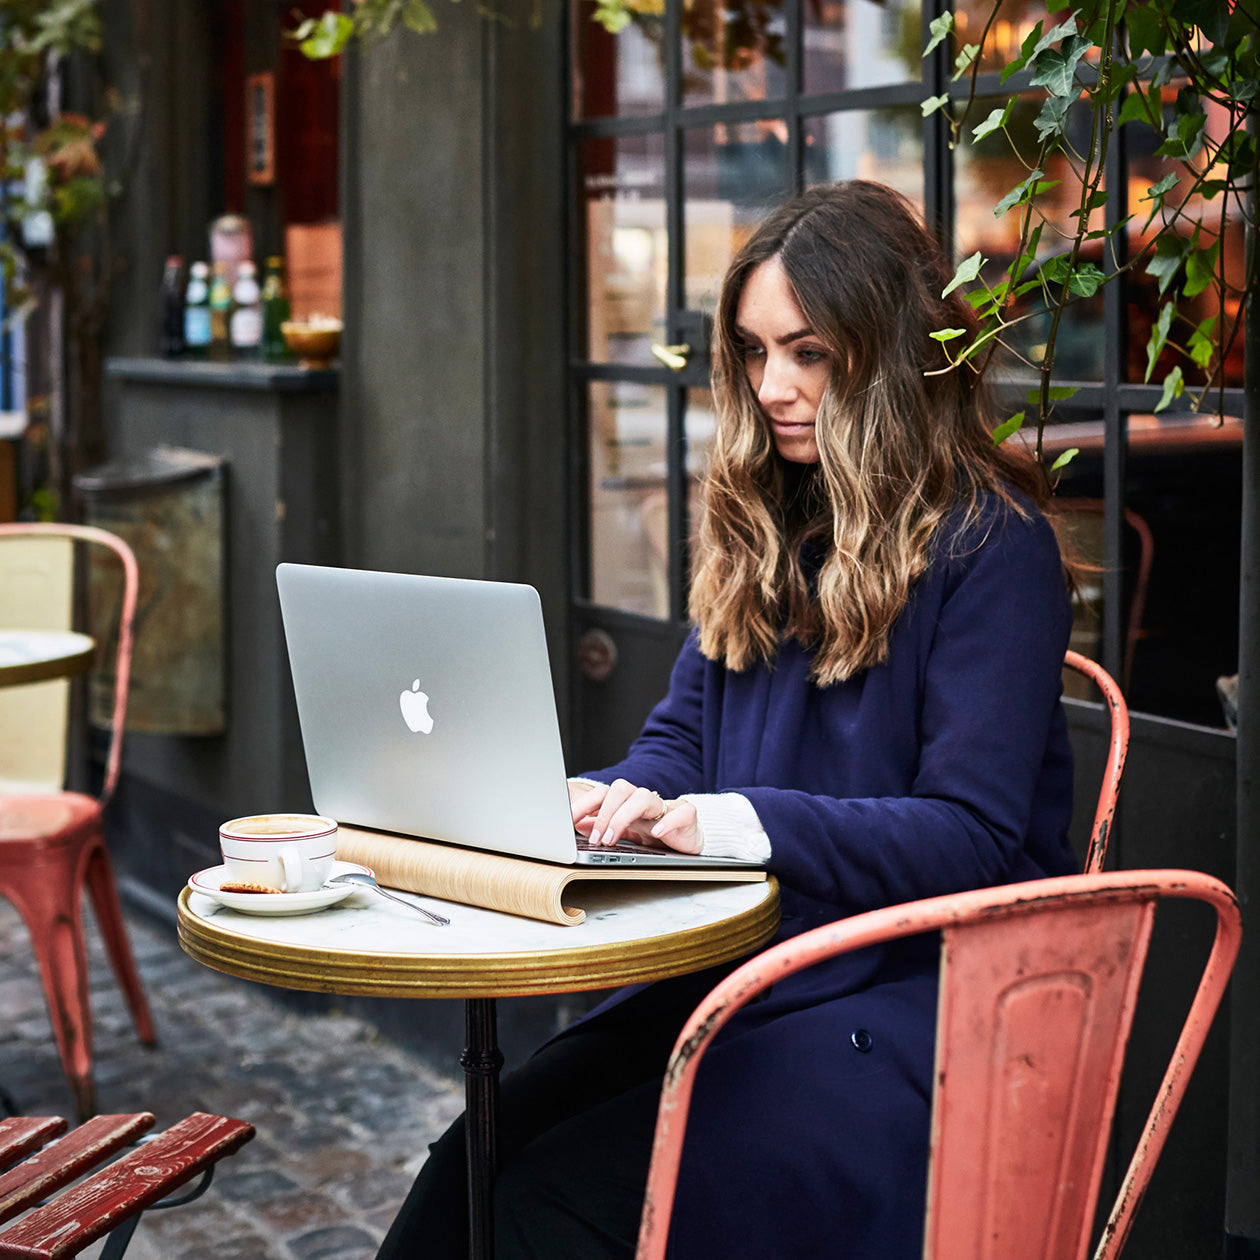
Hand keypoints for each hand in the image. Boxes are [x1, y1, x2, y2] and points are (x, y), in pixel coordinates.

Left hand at [568, 778, 702, 854]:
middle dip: (604, 814)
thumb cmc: (657, 835)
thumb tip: (580, 823)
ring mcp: (666, 807)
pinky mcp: (687, 816)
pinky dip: (667, 822)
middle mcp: (645, 801)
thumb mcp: (626, 833)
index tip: (569, 820)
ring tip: (613, 839)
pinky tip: (656, 834)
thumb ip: (604, 826)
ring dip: (623, 817)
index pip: (603, 793)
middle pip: (621, 789)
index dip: (585, 804)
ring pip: (644, 797)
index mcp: (628, 803)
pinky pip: (680, 813)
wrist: (690, 841)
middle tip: (595, 839)